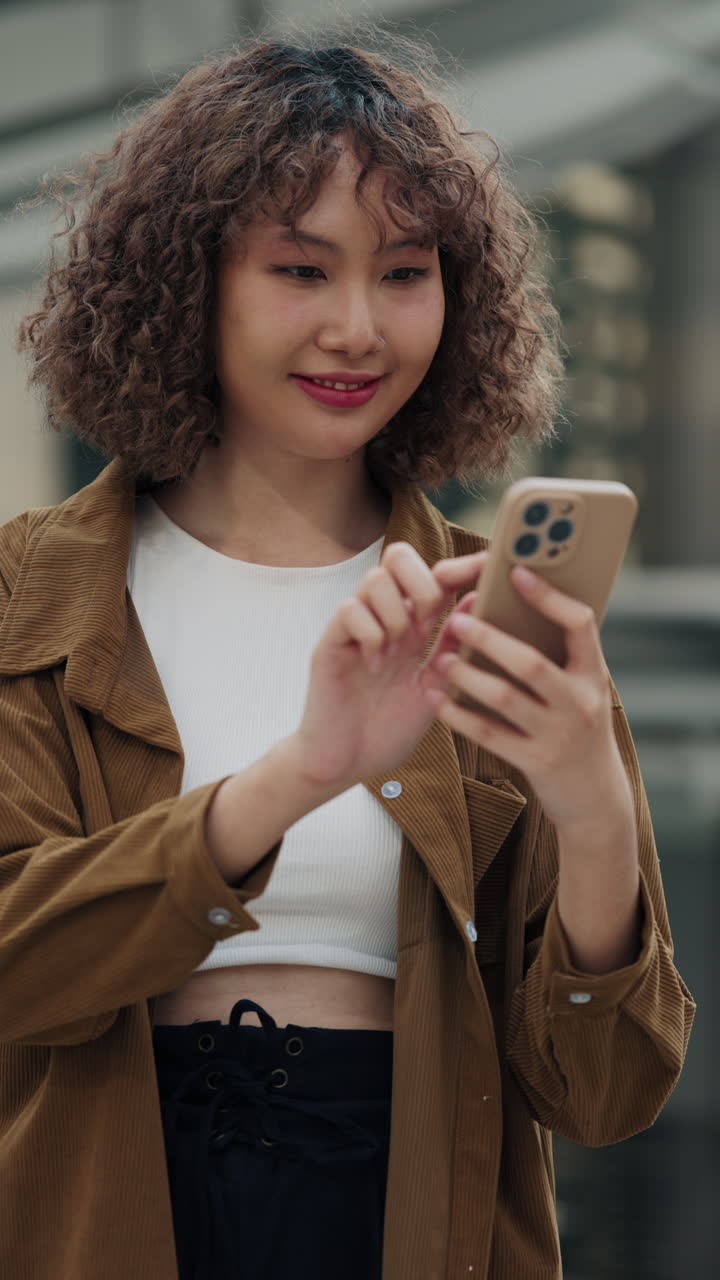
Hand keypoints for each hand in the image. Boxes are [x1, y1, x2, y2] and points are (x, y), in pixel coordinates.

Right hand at [292, 543, 489, 789]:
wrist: (347, 764)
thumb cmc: (389, 729)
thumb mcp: (435, 688)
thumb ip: (454, 647)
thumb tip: (478, 600)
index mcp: (415, 627)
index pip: (436, 575)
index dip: (462, 565)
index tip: (488, 567)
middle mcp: (384, 619)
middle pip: (400, 556)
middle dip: (423, 584)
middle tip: (427, 625)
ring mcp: (355, 628)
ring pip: (376, 579)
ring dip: (396, 614)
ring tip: (397, 652)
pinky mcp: (331, 643)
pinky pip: (350, 610)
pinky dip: (370, 634)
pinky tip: (374, 665)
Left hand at [422, 562, 633, 830]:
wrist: (594, 796)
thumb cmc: (578, 729)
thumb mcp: (581, 690)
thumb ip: (557, 658)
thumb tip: (512, 609)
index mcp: (594, 675)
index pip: (580, 624)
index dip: (548, 597)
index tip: (515, 572)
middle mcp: (580, 702)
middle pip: (530, 663)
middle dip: (489, 638)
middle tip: (455, 620)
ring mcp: (558, 735)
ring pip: (504, 698)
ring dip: (467, 675)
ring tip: (440, 659)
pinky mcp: (535, 762)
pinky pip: (488, 733)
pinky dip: (459, 715)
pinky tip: (437, 700)